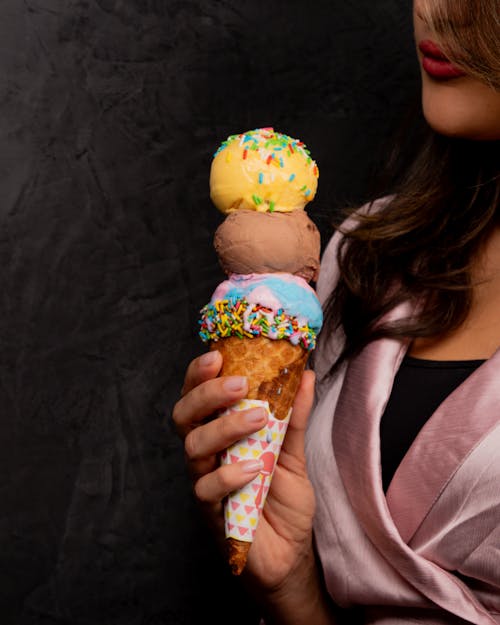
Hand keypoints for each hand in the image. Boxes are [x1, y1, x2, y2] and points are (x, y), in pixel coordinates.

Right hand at [172, 348, 316, 590]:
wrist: (290, 553)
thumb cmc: (282, 500)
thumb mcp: (292, 451)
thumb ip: (293, 415)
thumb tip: (304, 374)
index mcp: (219, 433)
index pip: (197, 396)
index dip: (199, 374)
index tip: (217, 355)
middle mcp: (206, 453)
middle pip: (184, 415)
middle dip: (207, 394)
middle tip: (241, 384)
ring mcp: (205, 481)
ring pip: (193, 446)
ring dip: (225, 427)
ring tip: (259, 419)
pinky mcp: (211, 512)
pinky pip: (205, 489)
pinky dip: (229, 474)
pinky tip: (255, 469)